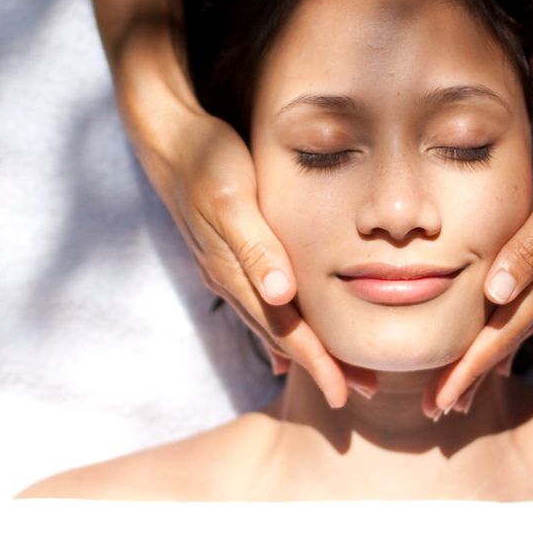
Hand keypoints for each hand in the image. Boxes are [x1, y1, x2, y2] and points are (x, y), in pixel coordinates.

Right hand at [142, 107, 351, 406]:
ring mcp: (225, 270)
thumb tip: (281, 295)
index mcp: (235, 271)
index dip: (317, 363)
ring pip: (271, 323)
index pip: (284, 330)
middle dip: (321, 367)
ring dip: (304, 351)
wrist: (167, 138)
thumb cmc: (207, 160)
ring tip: (339, 374)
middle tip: (365, 391)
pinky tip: (285, 345)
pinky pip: (259, 305)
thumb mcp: (232, 196)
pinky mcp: (226, 255)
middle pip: (281, 337)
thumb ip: (256, 245)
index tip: (346, 394)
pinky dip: (278, 329)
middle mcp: (229, 279)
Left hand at [424, 109, 532, 417]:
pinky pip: (528, 306)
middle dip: (472, 377)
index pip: (502, 335)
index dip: (469, 371)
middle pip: (507, 342)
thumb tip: (498, 295)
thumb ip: (530, 247)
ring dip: (487, 358)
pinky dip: (508, 329)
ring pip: (517, 327)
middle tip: (436, 410)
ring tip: (461, 386)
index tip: (440, 402)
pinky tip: (500, 337)